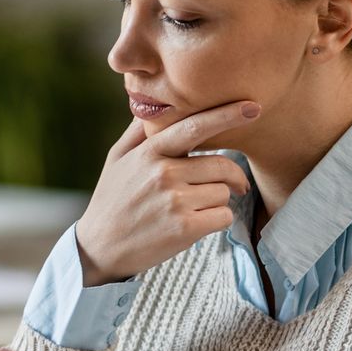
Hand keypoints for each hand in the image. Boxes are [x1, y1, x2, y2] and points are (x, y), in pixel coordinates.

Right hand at [72, 100, 260, 285]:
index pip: (195, 127)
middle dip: (230, 176)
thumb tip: (156, 101)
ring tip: (193, 208)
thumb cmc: (111, 200)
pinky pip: (224, 216)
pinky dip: (217, 220)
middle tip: (231, 184)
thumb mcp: (117, 159)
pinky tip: (196, 223)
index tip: (252, 107)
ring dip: (217, 201)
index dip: (226, 115)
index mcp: (150, 152)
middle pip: (222, 165)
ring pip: (224, 192)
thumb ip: (139, 130)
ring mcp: (175, 201)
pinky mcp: (185, 228)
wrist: (99, 248)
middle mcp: (164, 173)